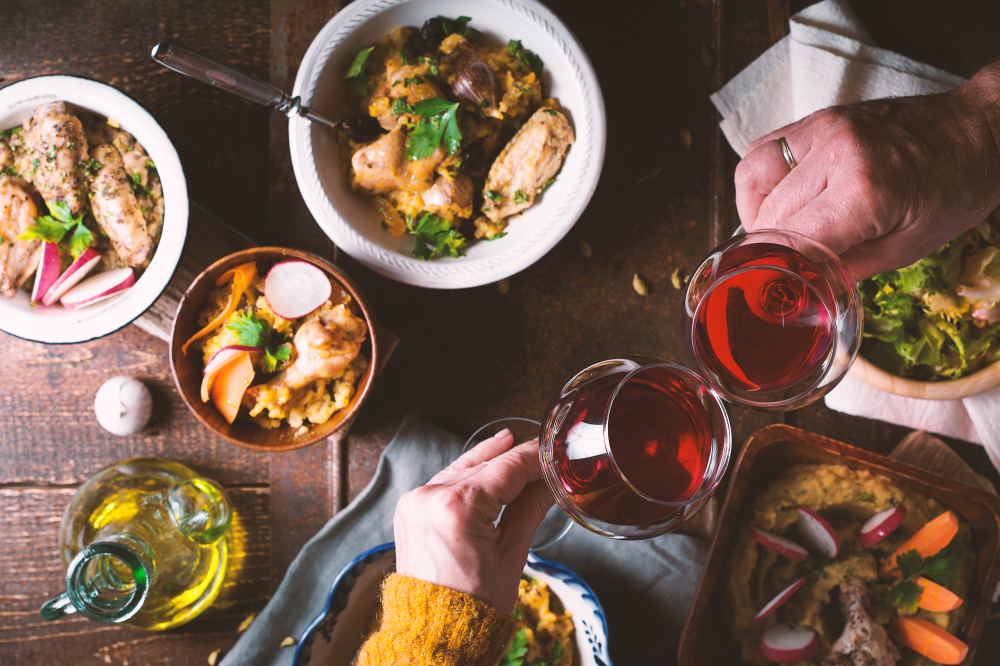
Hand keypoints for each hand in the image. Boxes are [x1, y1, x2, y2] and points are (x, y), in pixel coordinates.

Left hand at [393, 430, 553, 612]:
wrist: (438, 631)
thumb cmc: (476, 602)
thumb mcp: (513, 551)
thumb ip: (531, 506)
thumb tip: (550, 480)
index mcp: (458, 507)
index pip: (507, 468)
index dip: (534, 458)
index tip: (553, 452)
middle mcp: (429, 497)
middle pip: (484, 465)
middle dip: (513, 459)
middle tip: (540, 452)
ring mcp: (415, 502)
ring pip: (461, 469)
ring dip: (488, 461)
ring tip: (510, 444)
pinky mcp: (409, 510)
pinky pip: (444, 483)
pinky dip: (466, 476)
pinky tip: (483, 467)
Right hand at [735, 62, 999, 280]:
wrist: (977, 129)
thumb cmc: (954, 190)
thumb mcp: (908, 247)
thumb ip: (846, 267)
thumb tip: (802, 284)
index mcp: (865, 190)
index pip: (791, 241)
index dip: (779, 269)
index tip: (775, 288)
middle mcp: (836, 152)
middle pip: (769, 214)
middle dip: (770, 247)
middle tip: (782, 265)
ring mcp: (822, 128)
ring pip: (752, 178)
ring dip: (755, 212)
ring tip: (775, 231)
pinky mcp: (817, 118)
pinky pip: (762, 152)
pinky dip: (760, 182)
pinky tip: (779, 200)